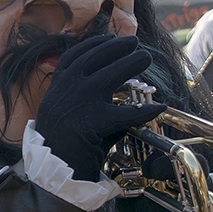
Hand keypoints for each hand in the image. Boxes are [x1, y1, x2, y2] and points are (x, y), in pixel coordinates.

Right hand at [36, 35, 165, 181]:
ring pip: (111, 75)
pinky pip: (127, 114)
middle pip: (95, 58)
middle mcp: (67, 90)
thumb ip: (88, 101)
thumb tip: (118, 94)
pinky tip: (160, 107)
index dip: (94, 44)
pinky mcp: (95, 123)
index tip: (109, 37)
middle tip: (135, 43)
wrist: (52, 174)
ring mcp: (80, 104)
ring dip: (131, 63)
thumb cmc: (61, 147)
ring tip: (146, 58)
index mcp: (57, 87)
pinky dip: (146, 111)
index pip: (75, 56)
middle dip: (117, 47)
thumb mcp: (66, 115)